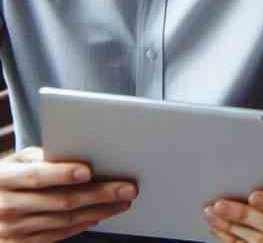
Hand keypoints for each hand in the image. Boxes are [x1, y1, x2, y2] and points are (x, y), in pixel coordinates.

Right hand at [0, 146, 137, 241]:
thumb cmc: (5, 178)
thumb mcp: (14, 162)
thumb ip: (41, 158)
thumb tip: (78, 151)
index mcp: (5, 179)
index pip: (38, 176)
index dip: (63, 173)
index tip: (89, 171)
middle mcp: (8, 206)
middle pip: (61, 201)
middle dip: (99, 194)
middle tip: (128, 188)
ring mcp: (14, 230)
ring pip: (64, 221)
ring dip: (98, 211)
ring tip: (122, 201)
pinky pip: (57, 235)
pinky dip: (82, 225)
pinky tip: (100, 215)